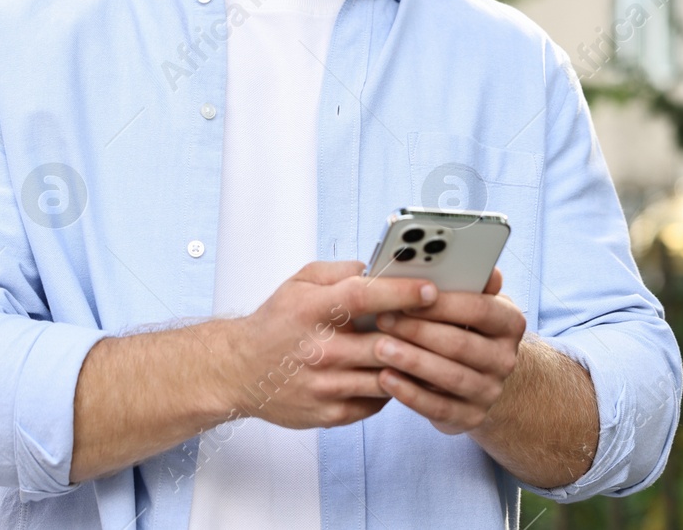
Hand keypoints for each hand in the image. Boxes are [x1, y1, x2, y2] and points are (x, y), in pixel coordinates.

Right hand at [224, 260, 441, 430]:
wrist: (240, 371)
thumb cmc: (276, 323)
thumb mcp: (299, 283)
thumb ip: (339, 272)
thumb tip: (377, 269)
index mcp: (312, 310)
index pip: (362, 297)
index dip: (400, 292)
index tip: (430, 289)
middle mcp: (319, 349)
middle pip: (385, 343)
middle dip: (419, 333)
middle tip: (442, 324)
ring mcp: (326, 385)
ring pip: (388, 376)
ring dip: (411, 363)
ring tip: (429, 351)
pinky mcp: (331, 413)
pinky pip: (378, 401)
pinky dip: (393, 387)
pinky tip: (398, 373)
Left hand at [370, 267, 526, 434]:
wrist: (479, 377)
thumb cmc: (464, 326)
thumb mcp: (472, 300)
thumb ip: (466, 280)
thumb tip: (462, 256)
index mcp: (509, 322)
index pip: (479, 308)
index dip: (441, 302)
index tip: (406, 295)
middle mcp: (505, 359)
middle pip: (460, 344)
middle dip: (418, 330)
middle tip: (382, 318)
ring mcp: (490, 391)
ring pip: (449, 377)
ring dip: (411, 361)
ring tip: (379, 347)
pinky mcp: (470, 417)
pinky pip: (438, 408)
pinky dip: (409, 394)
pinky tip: (385, 378)